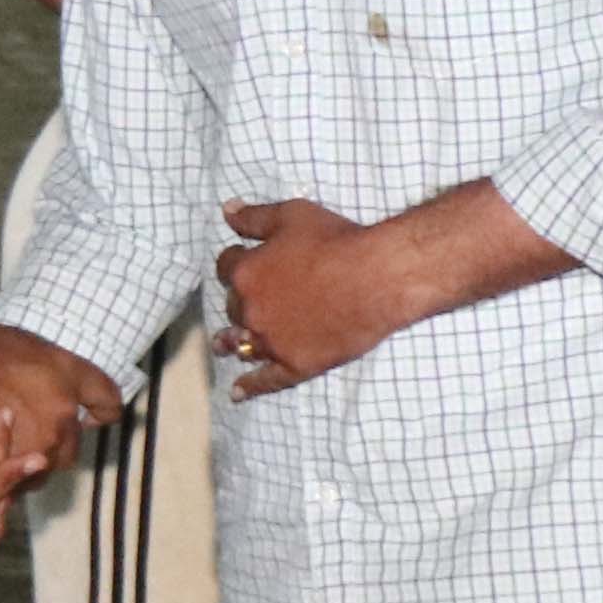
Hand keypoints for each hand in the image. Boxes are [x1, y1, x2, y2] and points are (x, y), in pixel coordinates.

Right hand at [0, 315, 116, 496]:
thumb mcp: (25, 345)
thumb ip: (51, 372)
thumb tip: (58, 389)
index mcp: (68, 376)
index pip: (108, 402)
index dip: (102, 411)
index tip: (94, 416)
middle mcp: (61, 414)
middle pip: (72, 447)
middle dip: (54, 444)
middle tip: (29, 434)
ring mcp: (36, 444)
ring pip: (42, 471)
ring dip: (27, 465)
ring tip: (2, 450)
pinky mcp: (6, 466)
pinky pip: (12, 483)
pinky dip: (1, 477)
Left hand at [213, 200, 409, 395]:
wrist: (376, 277)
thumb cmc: (336, 240)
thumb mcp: (292, 216)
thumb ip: (254, 217)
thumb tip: (226, 211)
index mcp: (247, 273)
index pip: (227, 266)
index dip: (237, 261)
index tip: (246, 260)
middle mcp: (251, 310)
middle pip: (234, 306)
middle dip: (242, 299)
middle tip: (255, 297)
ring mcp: (271, 341)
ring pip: (242, 343)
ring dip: (232, 341)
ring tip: (225, 345)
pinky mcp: (294, 365)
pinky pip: (266, 380)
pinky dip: (250, 386)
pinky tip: (238, 391)